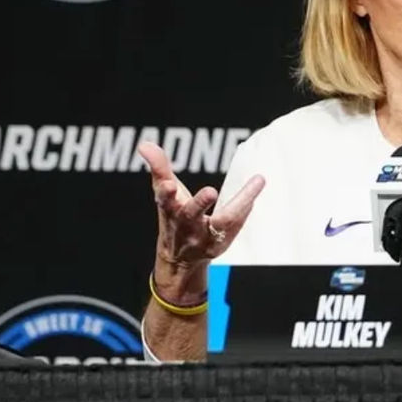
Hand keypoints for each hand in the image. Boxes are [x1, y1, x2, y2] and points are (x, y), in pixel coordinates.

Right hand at [137, 141, 264, 274]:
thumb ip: (158, 167)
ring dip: (240, 204)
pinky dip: (246, 208)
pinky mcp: (220, 244)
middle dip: (199, 203)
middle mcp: (185, 225)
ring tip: (256, 183)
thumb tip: (144, 144)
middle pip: (190, 215)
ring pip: (223, 222)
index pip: (164, 201)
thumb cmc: (173, 215)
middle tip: (210, 191)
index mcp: (169, 210)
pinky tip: (255, 191)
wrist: (179, 257)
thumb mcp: (164, 192)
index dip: (165, 192)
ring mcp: (204, 237)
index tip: (168, 185)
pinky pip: (236, 225)